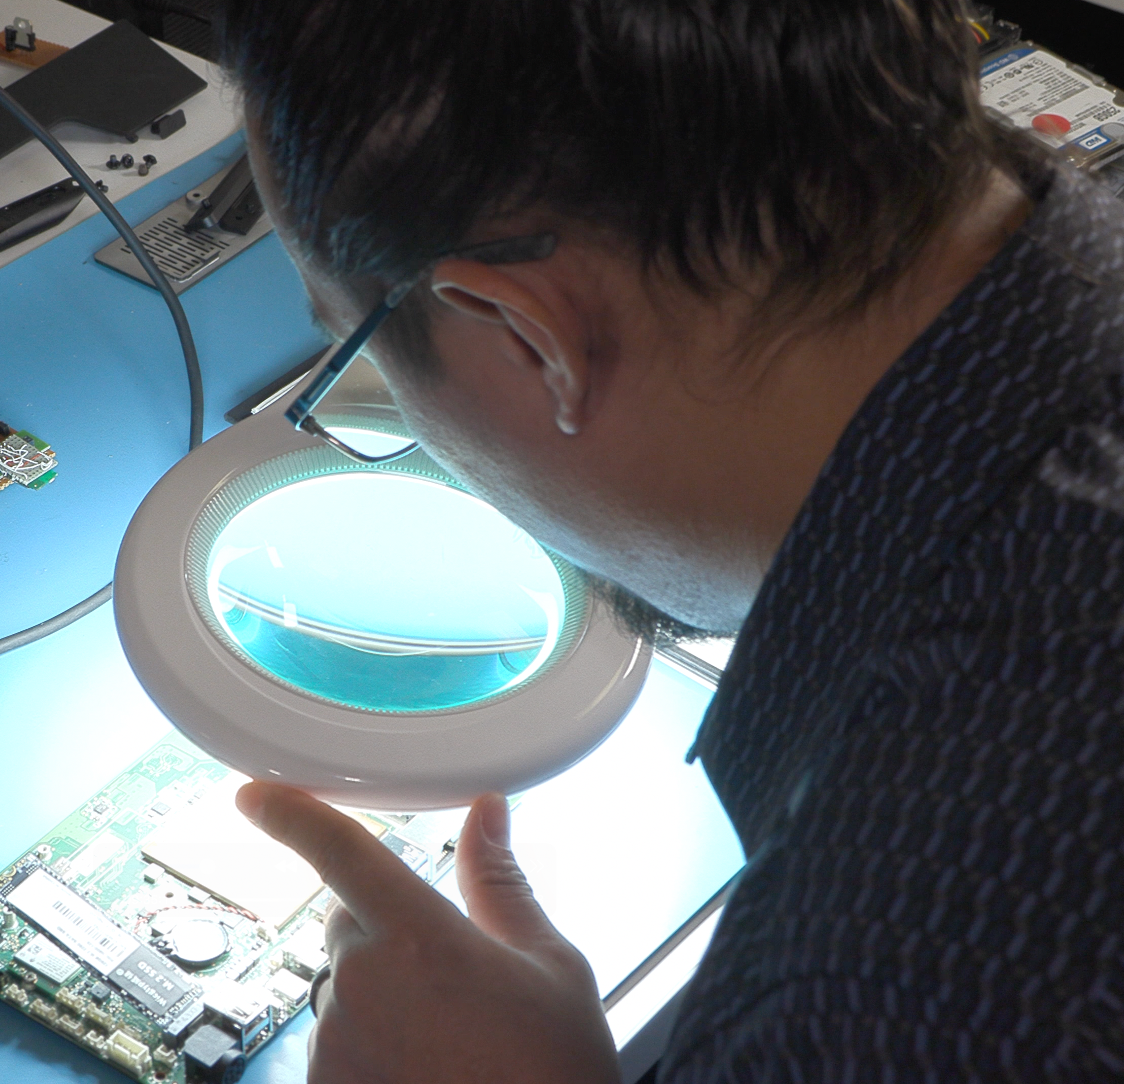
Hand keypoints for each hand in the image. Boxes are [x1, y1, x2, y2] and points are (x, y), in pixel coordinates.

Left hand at [236, 782, 620, 1083]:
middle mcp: (363, 987)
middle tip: (444, 970)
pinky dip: (366, 1040)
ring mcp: (337, 1045)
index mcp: (419, 938)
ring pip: (342, 984)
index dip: (292, 815)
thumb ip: (500, 881)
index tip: (257, 798)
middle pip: (348, 922)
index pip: (341, 853)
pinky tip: (420, 1061)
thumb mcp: (549, 964)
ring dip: (375, 989)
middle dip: (383, 926)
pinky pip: (335, 1040)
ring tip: (441, 1029)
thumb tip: (487, 814)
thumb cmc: (551, 1068)